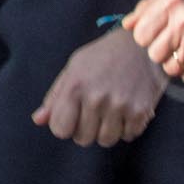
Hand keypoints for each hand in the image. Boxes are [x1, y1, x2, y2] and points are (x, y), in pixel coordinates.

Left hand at [32, 28, 165, 146]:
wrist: (144, 43)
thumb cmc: (105, 55)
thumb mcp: (75, 67)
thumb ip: (55, 96)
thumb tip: (38, 120)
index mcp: (75, 86)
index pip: (60, 129)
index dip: (66, 126)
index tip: (74, 116)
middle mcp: (96, 97)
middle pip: (83, 138)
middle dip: (86, 130)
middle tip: (95, 114)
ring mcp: (120, 105)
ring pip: (106, 140)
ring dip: (107, 131)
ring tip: (111, 114)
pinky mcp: (141, 110)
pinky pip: (128, 136)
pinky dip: (127, 128)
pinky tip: (128, 112)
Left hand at [124, 0, 183, 84]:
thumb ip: (148, 7)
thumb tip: (126, 25)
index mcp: (172, 1)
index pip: (140, 35)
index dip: (148, 36)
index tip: (161, 33)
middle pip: (154, 54)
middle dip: (162, 51)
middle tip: (177, 42)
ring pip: (170, 68)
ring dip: (177, 63)